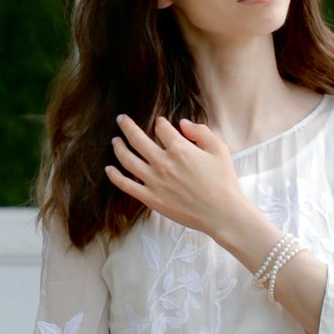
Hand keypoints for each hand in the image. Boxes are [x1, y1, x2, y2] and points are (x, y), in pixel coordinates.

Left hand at [107, 113, 252, 248]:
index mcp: (179, 149)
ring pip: (127, 160)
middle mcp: (163, 163)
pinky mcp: (151, 198)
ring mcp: (154, 181)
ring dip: (118, 147)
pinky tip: (109, 169)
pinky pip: (126, 185)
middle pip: (137, 139)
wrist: (222, 214)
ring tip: (115, 141)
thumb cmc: (224, 182)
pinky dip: (115, 176)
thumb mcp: (219, 149)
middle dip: (127, 126)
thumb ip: (201, 132)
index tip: (160, 123)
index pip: (161, 127)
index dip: (160, 122)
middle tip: (121, 119)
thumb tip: (182, 123)